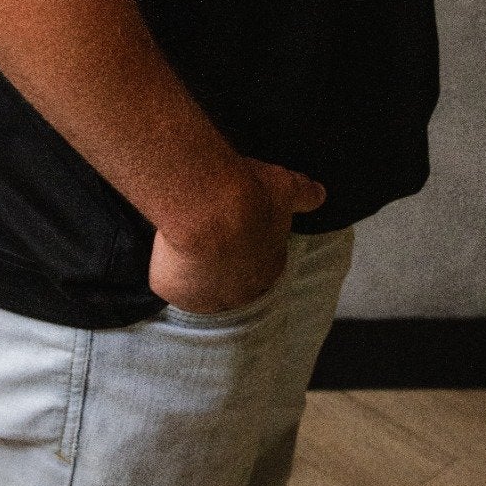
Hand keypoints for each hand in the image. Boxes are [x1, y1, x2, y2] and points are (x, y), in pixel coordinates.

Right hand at [148, 157, 326, 312]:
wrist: (210, 205)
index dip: (252, 246)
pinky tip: (164, 249)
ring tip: (183, 244)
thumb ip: (303, 194)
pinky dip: (166, 268)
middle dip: (225, 265)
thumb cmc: (251, 194)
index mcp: (271, 265)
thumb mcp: (285, 187)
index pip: (265, 262)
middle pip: (235, 282)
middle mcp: (244, 291)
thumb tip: (321, 194)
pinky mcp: (175, 291)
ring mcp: (208, 298)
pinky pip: (169, 283)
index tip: (239, 229)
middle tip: (210, 237)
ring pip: (202, 288)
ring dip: (195, 272)